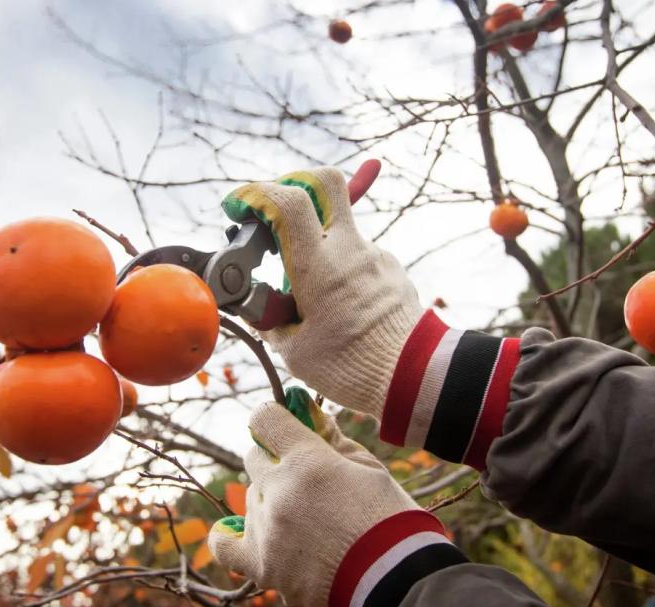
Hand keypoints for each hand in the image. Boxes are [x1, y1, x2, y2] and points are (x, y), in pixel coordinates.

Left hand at [208, 395, 460, 606]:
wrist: (398, 581)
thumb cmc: (390, 519)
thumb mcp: (369, 467)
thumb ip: (331, 438)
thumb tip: (308, 411)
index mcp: (308, 461)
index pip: (265, 419)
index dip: (275, 418)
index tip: (285, 426)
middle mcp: (279, 491)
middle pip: (255, 458)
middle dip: (276, 461)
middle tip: (306, 479)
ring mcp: (267, 530)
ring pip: (250, 498)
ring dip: (270, 500)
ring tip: (307, 520)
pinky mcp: (263, 566)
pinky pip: (225, 545)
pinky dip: (230, 535)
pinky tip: (245, 530)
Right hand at [222, 163, 422, 416]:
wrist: (415, 375)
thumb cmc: (353, 366)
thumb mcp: (295, 350)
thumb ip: (271, 322)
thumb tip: (257, 308)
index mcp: (319, 265)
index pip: (287, 200)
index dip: (256, 194)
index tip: (239, 208)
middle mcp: (349, 249)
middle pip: (326, 184)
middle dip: (295, 185)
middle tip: (276, 213)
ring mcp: (374, 255)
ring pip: (338, 229)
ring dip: (315, 247)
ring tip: (307, 297)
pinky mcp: (390, 269)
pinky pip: (357, 257)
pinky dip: (339, 271)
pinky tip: (337, 306)